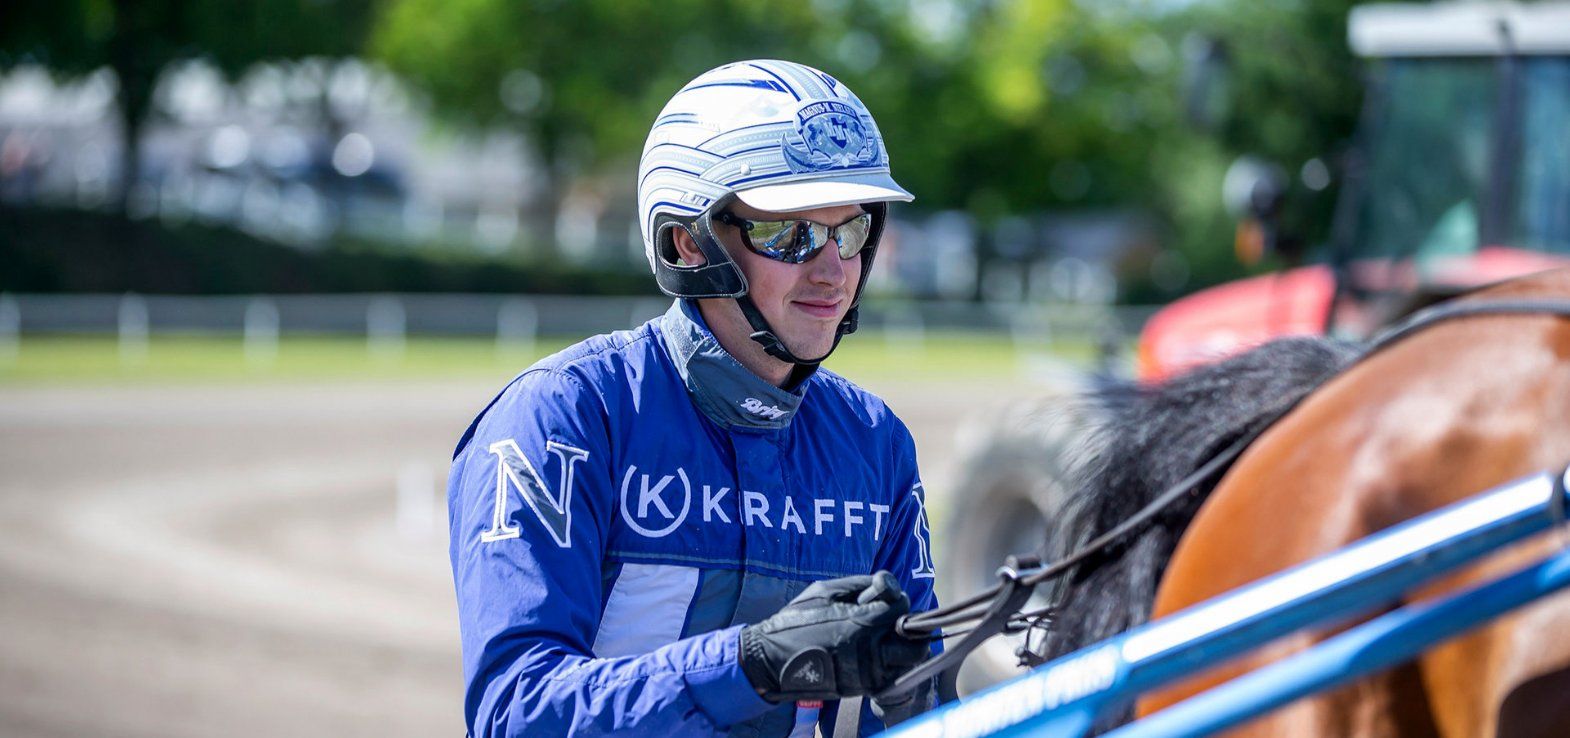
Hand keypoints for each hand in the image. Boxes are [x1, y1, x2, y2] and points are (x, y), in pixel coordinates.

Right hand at [738, 571, 928, 702]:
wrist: (772, 660)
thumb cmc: (797, 620)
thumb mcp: (825, 590)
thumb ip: (860, 583)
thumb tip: (886, 582)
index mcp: (861, 621)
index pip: (901, 606)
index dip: (894, 599)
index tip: (881, 598)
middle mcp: (869, 649)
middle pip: (914, 640)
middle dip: (907, 627)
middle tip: (891, 621)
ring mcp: (867, 671)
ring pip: (908, 661)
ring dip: (901, 647)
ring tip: (884, 638)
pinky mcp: (862, 687)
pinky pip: (892, 676)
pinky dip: (890, 664)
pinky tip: (872, 653)